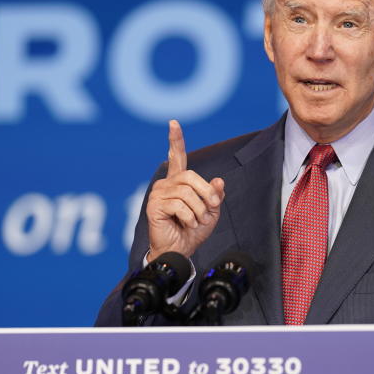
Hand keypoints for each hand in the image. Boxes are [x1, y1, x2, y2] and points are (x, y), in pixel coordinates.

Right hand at [145, 120, 225, 257]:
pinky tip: (187, 224)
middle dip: (206, 193)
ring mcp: (158, 193)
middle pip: (191, 177)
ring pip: (186, 193)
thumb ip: (215, 194)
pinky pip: (179, 206)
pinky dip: (189, 217)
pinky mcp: (154, 206)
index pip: (177, 156)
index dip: (176, 140)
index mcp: (178, 181)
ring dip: (198, 210)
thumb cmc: (193, 230)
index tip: (173, 123)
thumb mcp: (211, 211)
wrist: (181, 250)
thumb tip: (218, 180)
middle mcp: (166, 184)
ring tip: (197, 221)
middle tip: (212, 208)